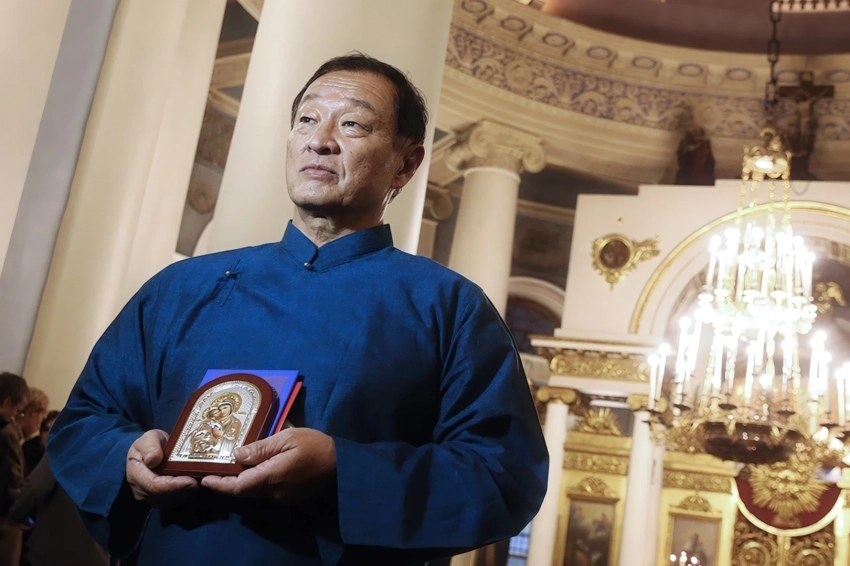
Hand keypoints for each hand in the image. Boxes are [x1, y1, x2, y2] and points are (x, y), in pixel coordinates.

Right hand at [126, 430, 197, 507]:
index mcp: (135, 474)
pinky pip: (176, 500)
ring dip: (187, 491)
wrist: (150, 453)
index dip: (173, 485)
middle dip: (184, 489)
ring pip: (172, 499)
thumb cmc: (150, 444)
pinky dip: (187, 492)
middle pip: (165, 495)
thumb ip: (150, 446)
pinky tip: (197, 482)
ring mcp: (152, 498)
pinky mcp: (162, 501)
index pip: (154, 485)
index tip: (190, 481)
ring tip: (202, 479)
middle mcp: (142, 491)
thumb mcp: (149, 438)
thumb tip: (153, 460)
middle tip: (203, 480)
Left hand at [201, 428, 335, 502]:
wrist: (342, 464)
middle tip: (213, 469)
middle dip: (227, 482)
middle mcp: (273, 493)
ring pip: (254, 492)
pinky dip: (256, 482)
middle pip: (243, 491)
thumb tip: (236, 454)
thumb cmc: (314, 446)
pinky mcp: (289, 497)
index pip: (237, 487)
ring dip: (242, 482)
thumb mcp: (287, 437)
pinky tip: (255, 469)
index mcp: (270, 477)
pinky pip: (266, 492)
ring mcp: (282, 498)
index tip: (204, 478)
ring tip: (231, 466)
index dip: (219, 484)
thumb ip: (261, 448)